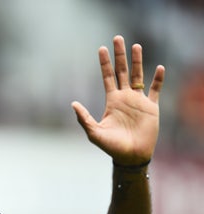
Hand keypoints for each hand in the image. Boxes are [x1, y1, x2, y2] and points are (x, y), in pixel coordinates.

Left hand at [72, 35, 164, 165]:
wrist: (130, 156)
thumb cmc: (111, 147)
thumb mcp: (94, 132)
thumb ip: (83, 118)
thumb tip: (72, 103)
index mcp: (112, 101)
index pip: (107, 77)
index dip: (104, 63)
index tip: (101, 48)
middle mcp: (124, 98)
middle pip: (122, 71)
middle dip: (120, 55)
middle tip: (117, 38)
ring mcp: (139, 101)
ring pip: (138, 75)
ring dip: (137, 61)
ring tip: (136, 46)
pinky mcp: (151, 108)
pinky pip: (156, 90)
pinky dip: (158, 79)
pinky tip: (159, 68)